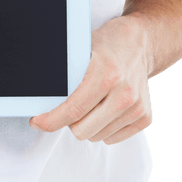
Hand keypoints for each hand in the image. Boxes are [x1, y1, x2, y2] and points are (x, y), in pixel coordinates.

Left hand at [29, 15, 152, 144]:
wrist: (140, 43)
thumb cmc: (107, 45)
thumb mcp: (81, 50)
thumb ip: (64, 75)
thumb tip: (39, 97)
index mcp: (106, 74)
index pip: (72, 110)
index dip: (50, 121)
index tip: (38, 122)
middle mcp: (124, 93)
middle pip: (82, 130)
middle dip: (69, 121)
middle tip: (70, 106)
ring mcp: (136, 107)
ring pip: (96, 137)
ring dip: (87, 125)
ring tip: (92, 103)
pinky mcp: (144, 117)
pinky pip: (112, 138)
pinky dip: (103, 128)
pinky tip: (105, 108)